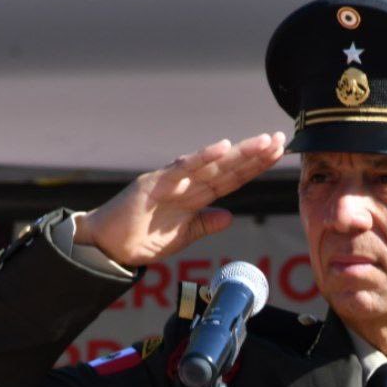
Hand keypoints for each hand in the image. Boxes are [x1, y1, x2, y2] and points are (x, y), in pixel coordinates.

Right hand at [73, 132, 285, 267]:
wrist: (106, 247)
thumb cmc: (139, 239)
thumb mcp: (180, 238)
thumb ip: (203, 225)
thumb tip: (229, 217)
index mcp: (193, 196)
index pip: (230, 179)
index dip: (253, 167)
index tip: (277, 156)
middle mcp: (185, 183)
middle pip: (226, 167)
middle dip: (254, 154)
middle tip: (280, 140)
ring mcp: (171, 181)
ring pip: (211, 164)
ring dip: (239, 153)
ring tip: (265, 142)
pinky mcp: (154, 184)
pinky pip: (182, 169)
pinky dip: (202, 157)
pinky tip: (223, 146)